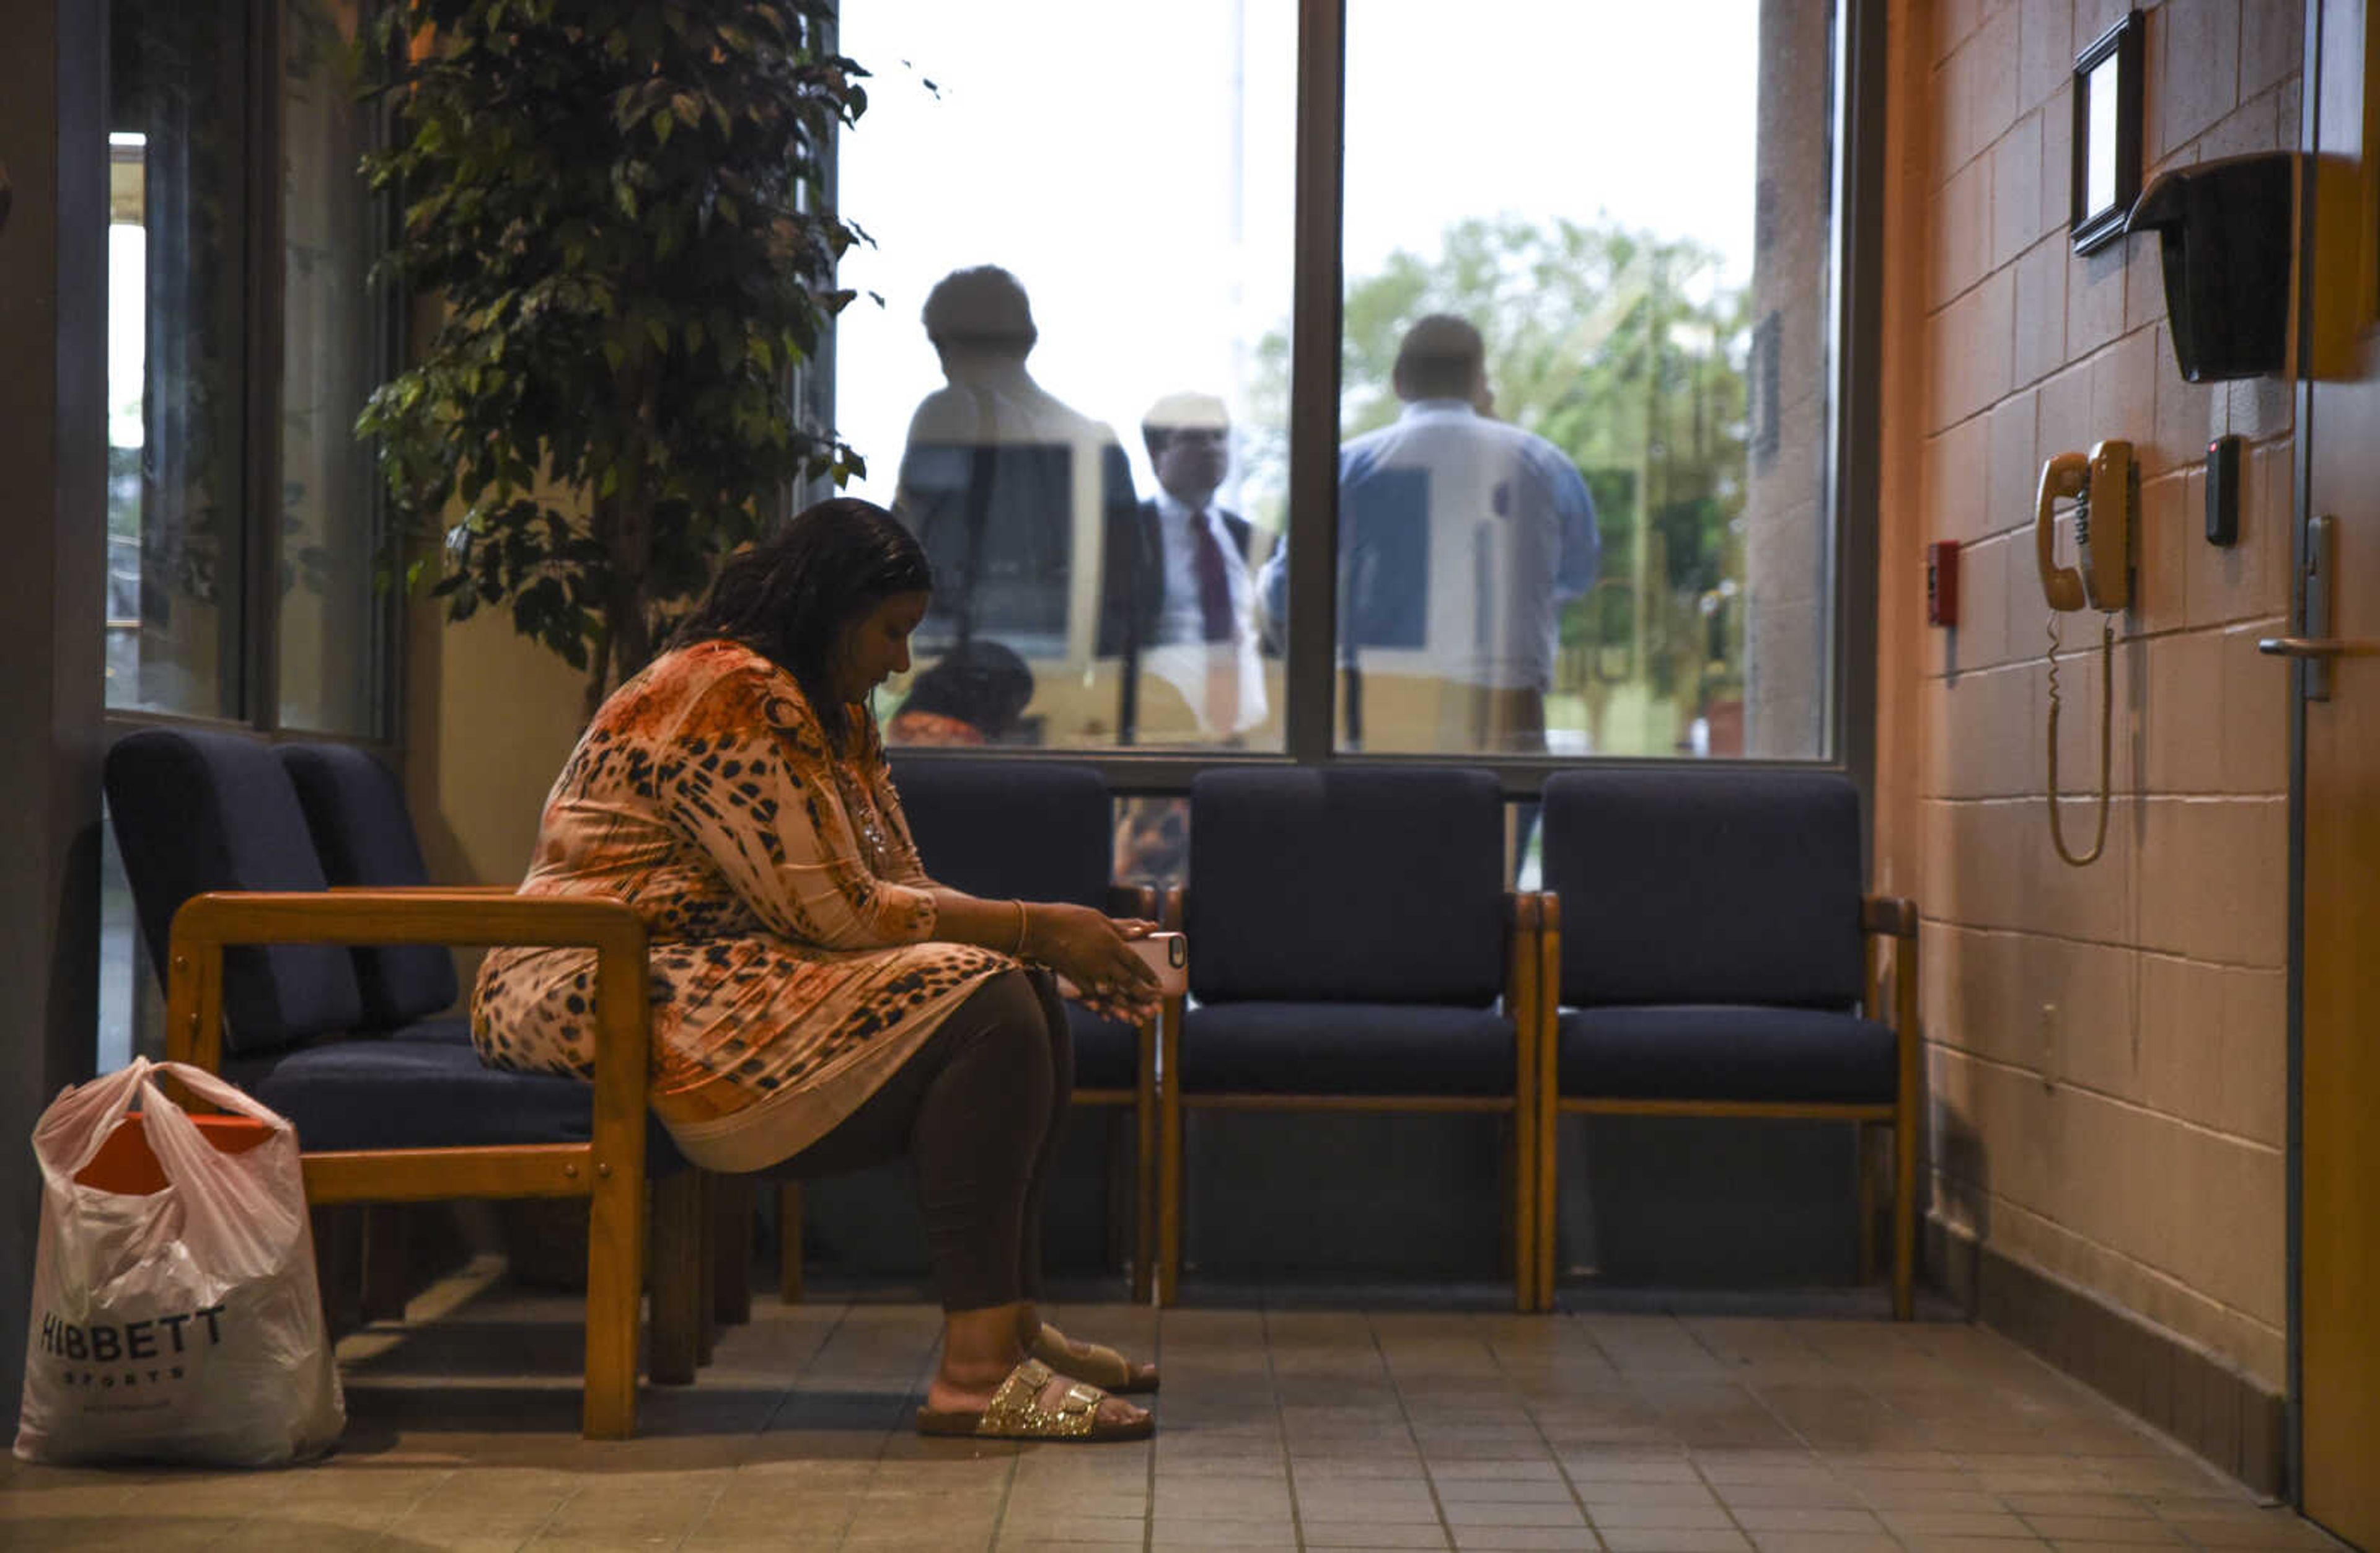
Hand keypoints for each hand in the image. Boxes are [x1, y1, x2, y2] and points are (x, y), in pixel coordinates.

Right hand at [1024, 903, 1162, 1021]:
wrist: (1039, 929)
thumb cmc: (1071, 919)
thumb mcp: (1101, 919)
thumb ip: (1125, 927)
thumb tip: (1148, 928)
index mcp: (1112, 944)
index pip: (1136, 963)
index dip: (1149, 975)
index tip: (1159, 985)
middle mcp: (1103, 961)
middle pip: (1128, 982)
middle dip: (1143, 996)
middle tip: (1156, 1005)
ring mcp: (1088, 973)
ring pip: (1111, 995)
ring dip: (1125, 1007)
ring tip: (1137, 1018)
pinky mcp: (1075, 980)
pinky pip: (1090, 997)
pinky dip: (1099, 1007)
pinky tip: (1107, 1015)